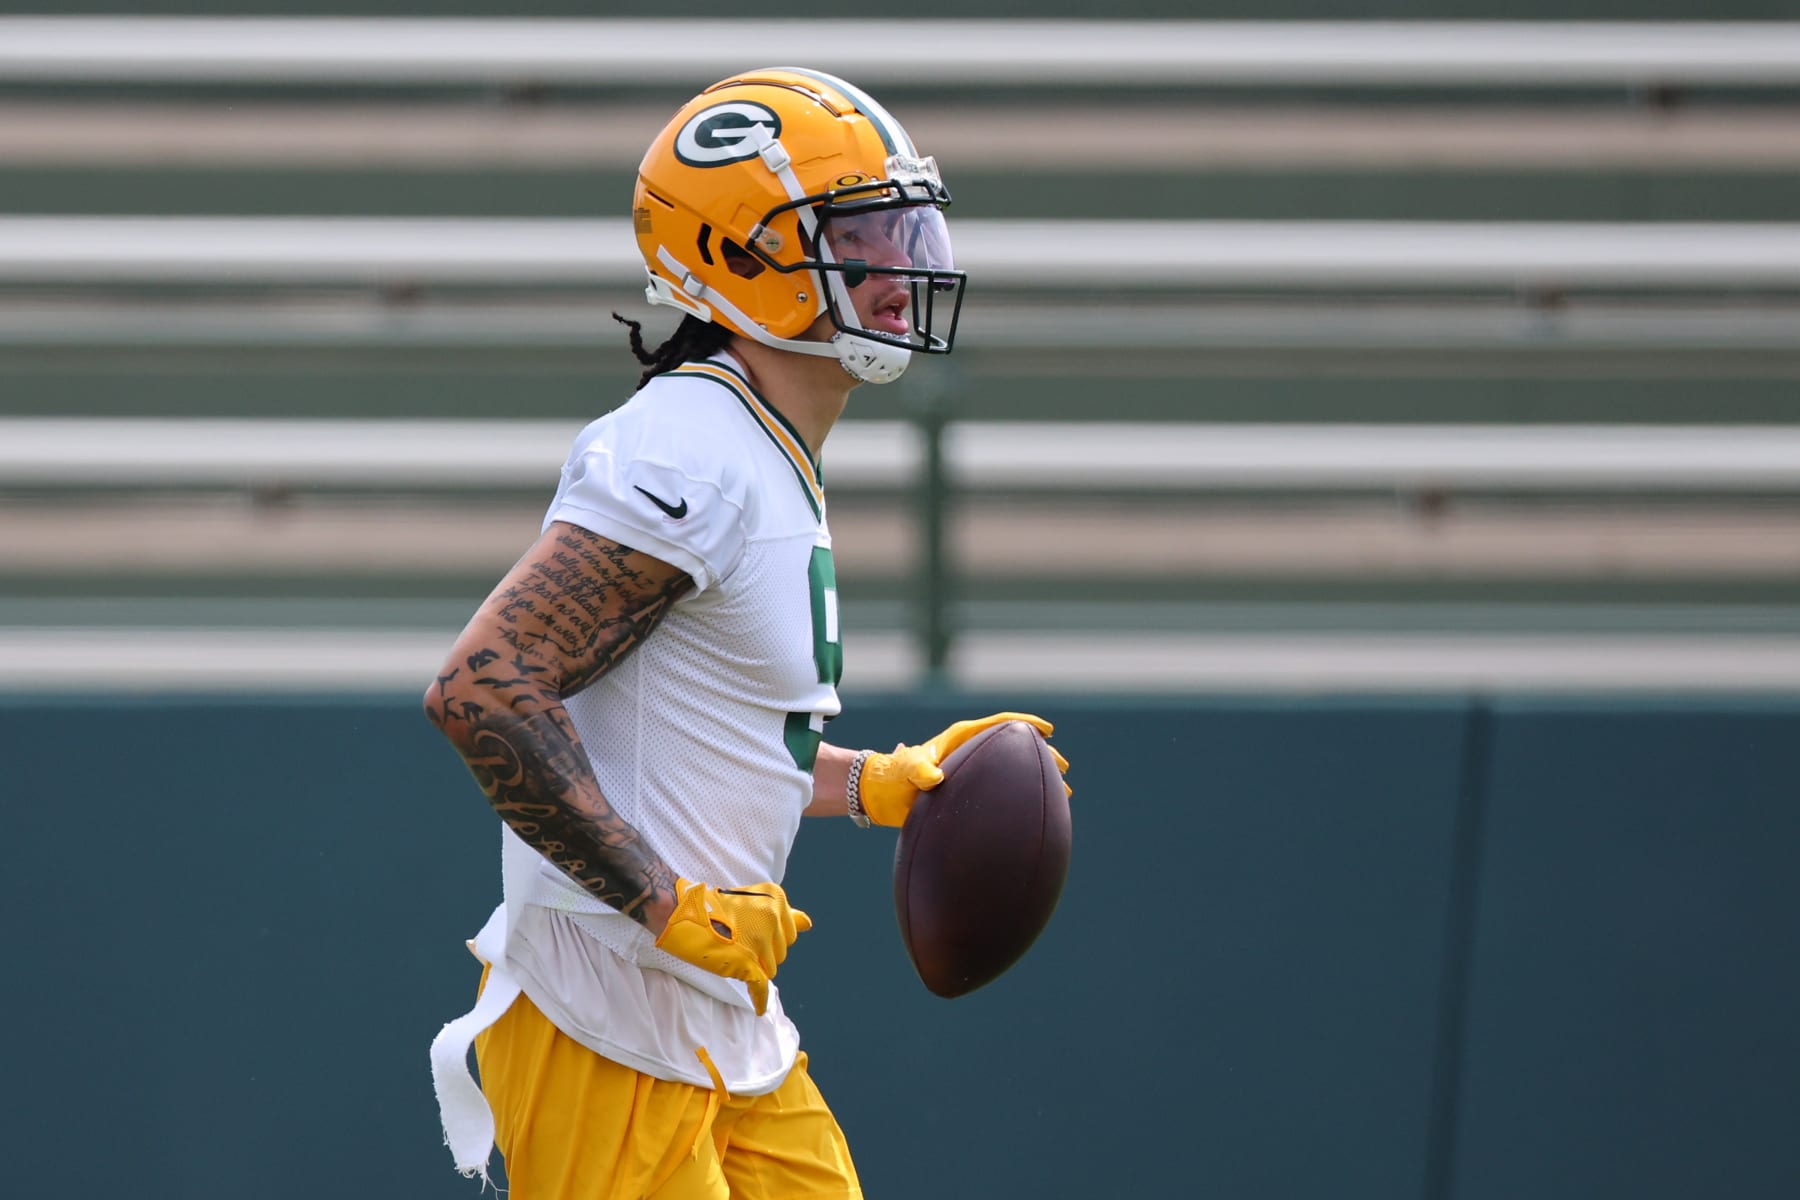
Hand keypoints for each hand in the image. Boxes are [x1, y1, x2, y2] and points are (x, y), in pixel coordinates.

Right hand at [652, 878, 811, 1014]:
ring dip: (754, 968)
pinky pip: (761, 987)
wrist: (678, 911)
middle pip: (780, 953)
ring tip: (731, 956)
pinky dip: (759, 999)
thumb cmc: (712, 907)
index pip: (788, 933)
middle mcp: (772, 916)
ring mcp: (760, 939)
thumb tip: (808, 923)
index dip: (770, 940)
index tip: (750, 937)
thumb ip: (783, 913)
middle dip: (763, 955)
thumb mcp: (751, 901)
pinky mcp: (745, 961)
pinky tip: (758, 1007)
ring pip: (770, 969)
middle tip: (737, 946)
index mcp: (775, 899)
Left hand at [856, 711, 1071, 827]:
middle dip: (1041, 756)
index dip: (1025, 725)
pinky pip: (1001, 788)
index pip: (999, 724)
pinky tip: (1035, 809)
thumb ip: (920, 771)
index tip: (1047, 731)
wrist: (881, 795)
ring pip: (1011, 770)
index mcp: (960, 738)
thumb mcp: (907, 770)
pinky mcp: (968, 789)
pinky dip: (1020, 795)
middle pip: (1013, 748)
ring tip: (1062, 793)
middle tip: (1064, 770)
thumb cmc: (893, 777)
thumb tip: (935, 779)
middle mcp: (969, 751)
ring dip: (1036, 778)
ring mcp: (971, 770)